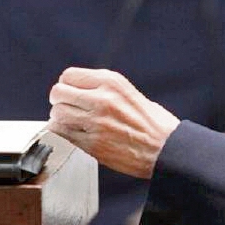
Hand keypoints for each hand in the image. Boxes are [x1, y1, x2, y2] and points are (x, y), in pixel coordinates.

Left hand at [48, 67, 179, 178]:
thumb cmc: (152, 123)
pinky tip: (73, 134)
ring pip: (57, 113)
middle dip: (59, 101)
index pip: (68, 75)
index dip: (66, 85)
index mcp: (111, 82)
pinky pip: (63, 134)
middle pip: (58, 92)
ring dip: (60, 118)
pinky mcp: (93, 144)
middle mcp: (102, 99)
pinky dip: (63, 134)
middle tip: (66, 108)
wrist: (166, 149)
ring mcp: (96, 122)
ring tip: (70, 122)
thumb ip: (102, 89)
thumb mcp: (128, 92)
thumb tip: (77, 90)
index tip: (70, 93)